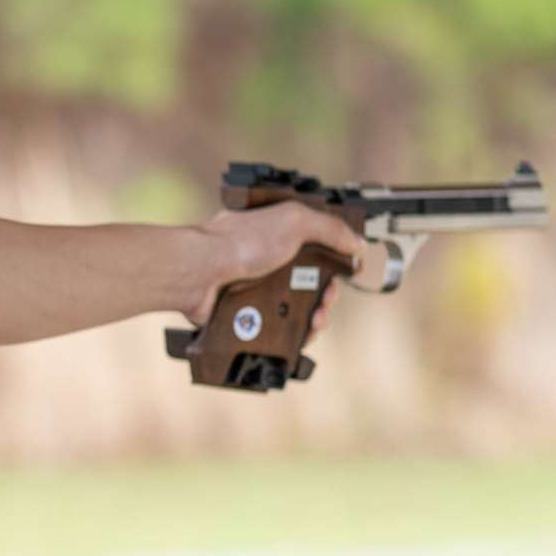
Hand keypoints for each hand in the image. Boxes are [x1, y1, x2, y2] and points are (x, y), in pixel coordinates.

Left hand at [183, 201, 368, 346]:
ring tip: (317, 321)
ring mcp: (257, 288)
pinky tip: (301, 334)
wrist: (198, 272)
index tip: (347, 273)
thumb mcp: (294, 221)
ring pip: (296, 309)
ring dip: (315, 317)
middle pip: (311, 284)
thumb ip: (330, 228)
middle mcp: (269, 261)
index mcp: (281, 235)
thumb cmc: (238, 242)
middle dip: (329, 295)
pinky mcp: (247, 313)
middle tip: (329, 301)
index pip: (319, 250)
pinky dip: (293, 333)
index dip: (337, 263)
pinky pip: (277, 328)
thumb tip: (357, 242)